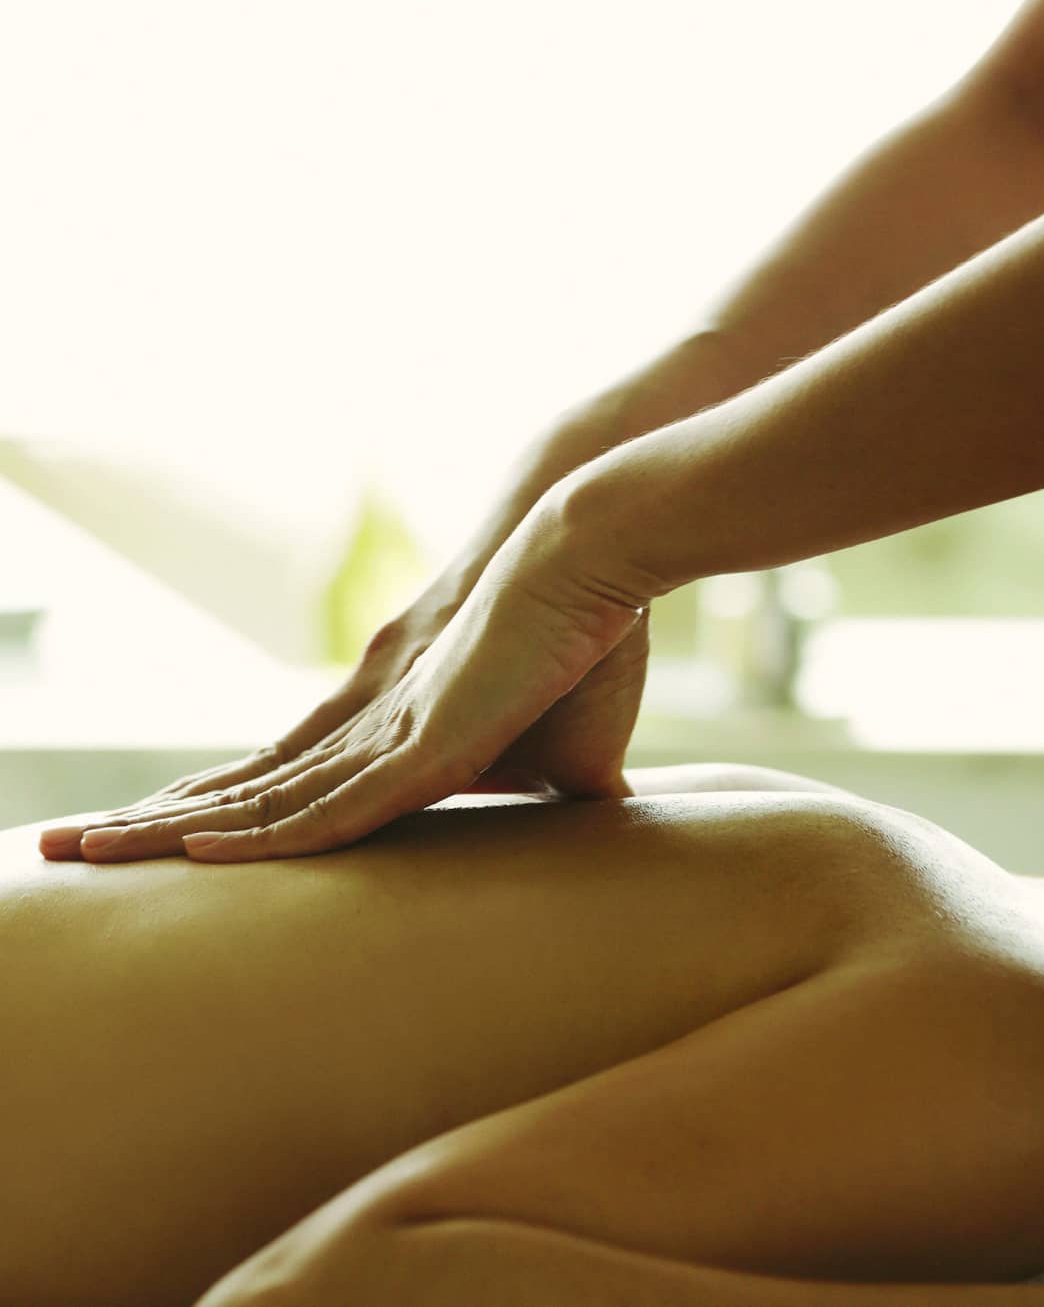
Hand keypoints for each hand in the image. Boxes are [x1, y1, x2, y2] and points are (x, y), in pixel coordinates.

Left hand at [39, 489, 656, 863]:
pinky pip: (327, 806)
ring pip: (260, 800)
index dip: (220, 811)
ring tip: (79, 852)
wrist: (583, 562)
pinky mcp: (421, 746)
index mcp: (390, 723)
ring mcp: (385, 733)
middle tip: (69, 846)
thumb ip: (553, 784)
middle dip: (154, 822)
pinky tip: (194, 856)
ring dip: (167, 832)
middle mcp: (364, 724)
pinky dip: (262, 838)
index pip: (284, 779)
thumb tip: (598, 817)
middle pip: (243, 787)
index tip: (159, 835)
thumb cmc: (582, 647)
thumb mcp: (563, 746)